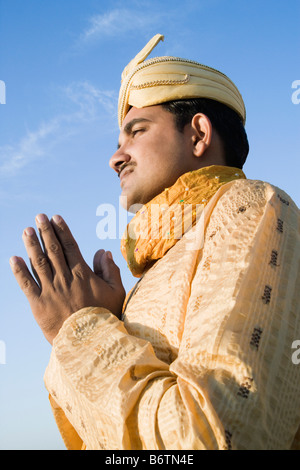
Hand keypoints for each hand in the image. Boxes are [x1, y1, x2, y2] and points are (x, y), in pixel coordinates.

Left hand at [10, 214, 125, 343]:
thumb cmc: (106, 317)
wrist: (90, 343)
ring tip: (27, 231)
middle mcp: (64, 278)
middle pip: (53, 250)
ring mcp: (50, 291)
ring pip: (38, 263)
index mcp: (82, 274)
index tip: (55, 218)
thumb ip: (110, 270)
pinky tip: (13, 258)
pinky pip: (26, 285)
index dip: (62, 231)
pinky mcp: (38, 304)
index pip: (70, 246)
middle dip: (45, 232)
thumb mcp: (116, 292)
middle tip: (38, 217)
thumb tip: (103, 251)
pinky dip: (19, 271)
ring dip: (32, 245)